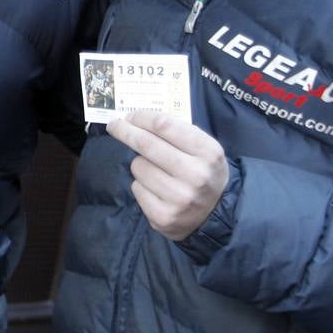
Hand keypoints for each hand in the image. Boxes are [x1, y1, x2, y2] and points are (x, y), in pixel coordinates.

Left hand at [106, 111, 227, 241]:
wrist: (217, 213)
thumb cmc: (203, 170)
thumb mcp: (202, 147)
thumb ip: (175, 131)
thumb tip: (135, 119)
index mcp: (208, 152)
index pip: (164, 125)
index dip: (141, 118)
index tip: (128, 116)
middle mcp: (196, 175)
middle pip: (146, 144)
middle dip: (125, 131)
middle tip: (114, 125)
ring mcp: (180, 198)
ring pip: (138, 166)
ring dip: (140, 164)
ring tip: (158, 172)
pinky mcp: (164, 216)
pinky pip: (136, 188)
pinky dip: (141, 185)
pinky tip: (157, 190)